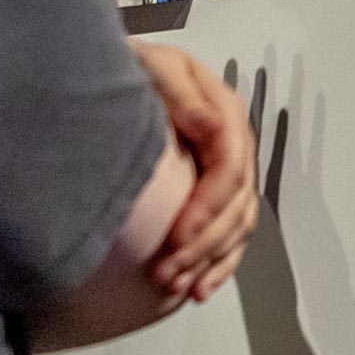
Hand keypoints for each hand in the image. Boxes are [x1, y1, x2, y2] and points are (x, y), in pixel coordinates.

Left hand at [132, 42, 258, 302]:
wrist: (117, 75)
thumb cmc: (131, 69)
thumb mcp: (153, 65)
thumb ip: (179, 91)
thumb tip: (211, 125)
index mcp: (224, 113)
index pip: (230, 167)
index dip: (207, 207)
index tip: (176, 237)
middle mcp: (234, 145)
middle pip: (236, 204)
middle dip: (204, 244)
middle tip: (167, 273)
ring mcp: (227, 172)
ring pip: (237, 225)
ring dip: (210, 261)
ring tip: (178, 286)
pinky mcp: (215, 193)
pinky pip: (230, 235)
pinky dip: (218, 265)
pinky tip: (199, 289)